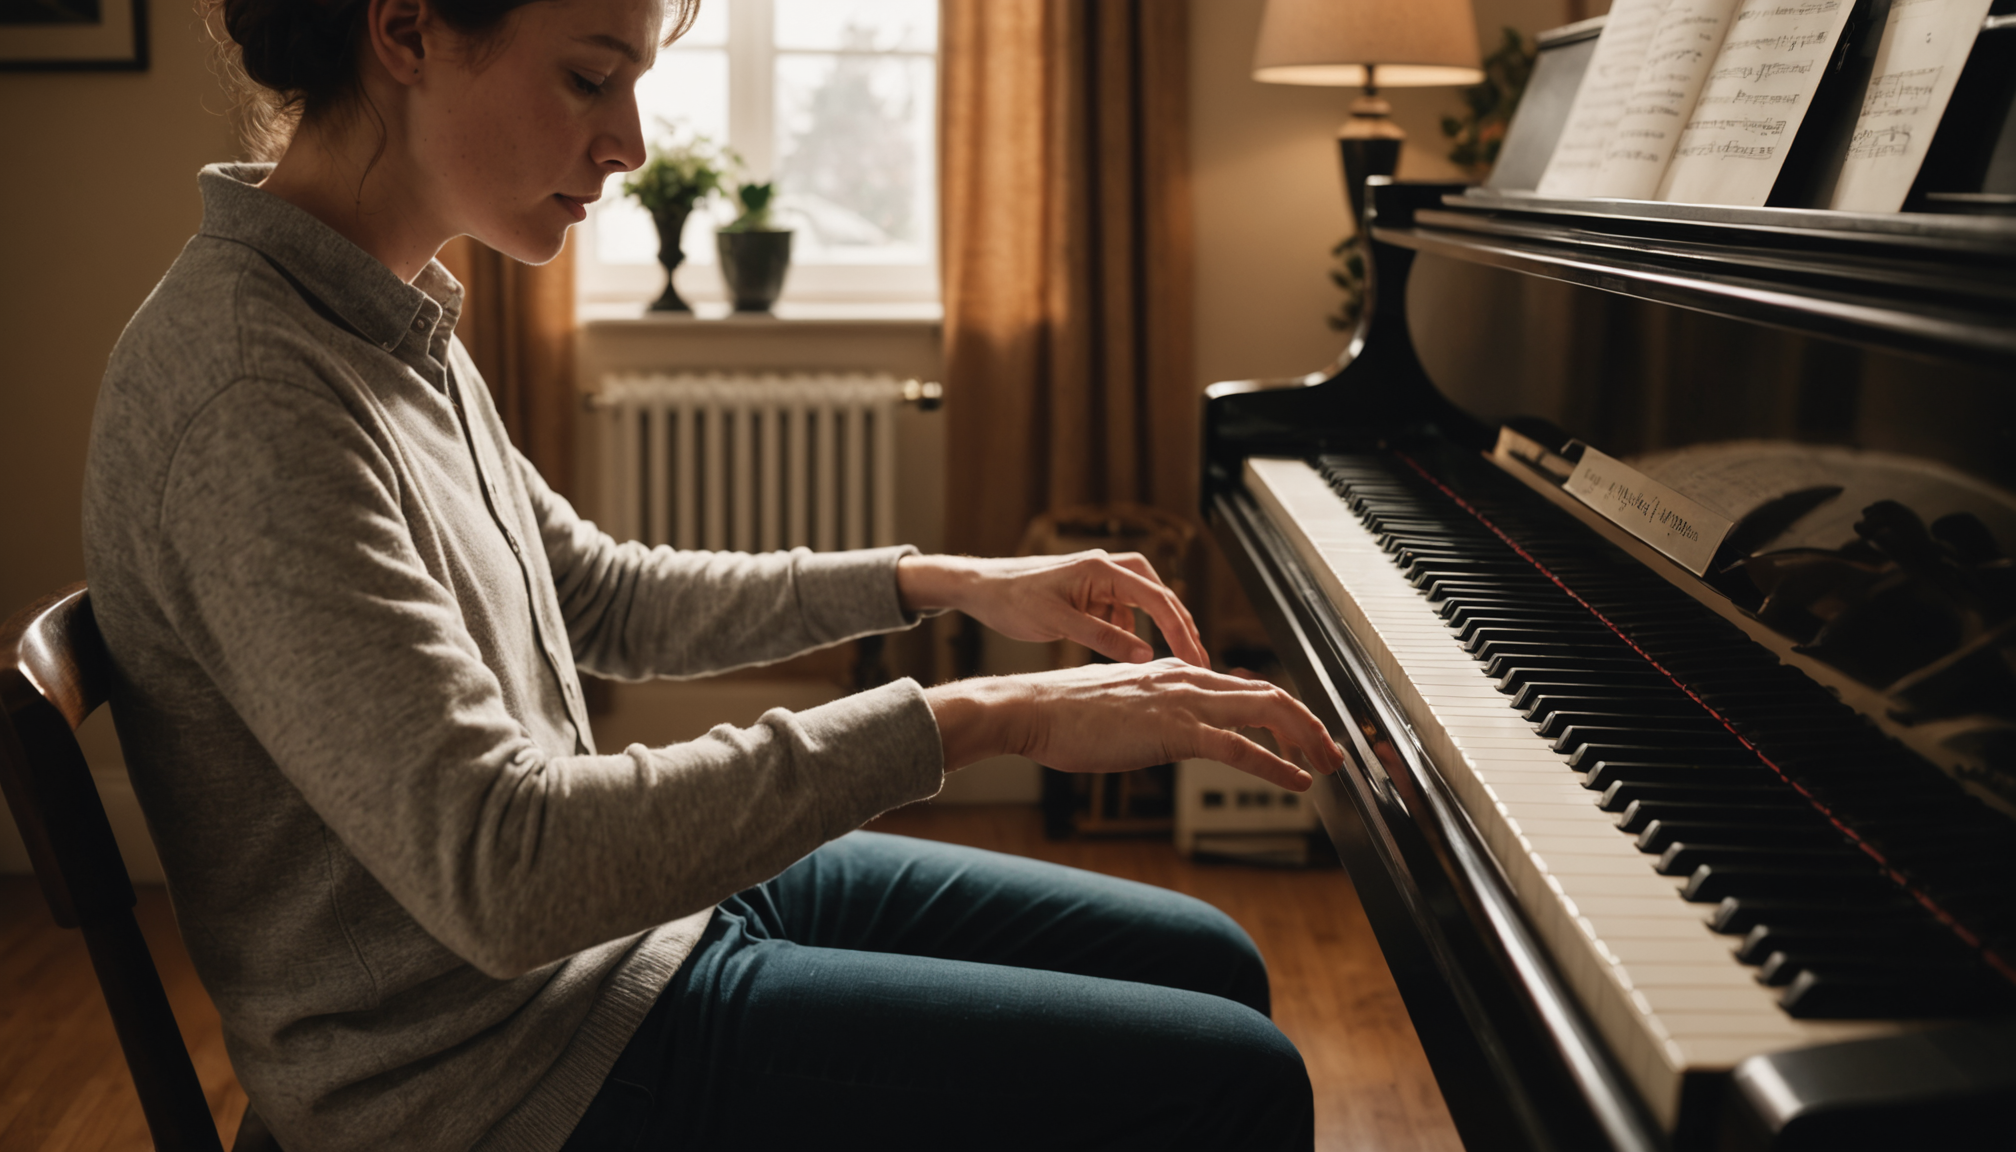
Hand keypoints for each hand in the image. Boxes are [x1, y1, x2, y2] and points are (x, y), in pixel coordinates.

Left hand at [897, 551, 1207, 665]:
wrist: (981, 588)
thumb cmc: (1012, 599)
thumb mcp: (1058, 624)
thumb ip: (1103, 639)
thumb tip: (1145, 656)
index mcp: (1103, 569)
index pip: (1158, 598)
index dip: (1181, 630)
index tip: (1197, 658)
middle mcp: (1107, 568)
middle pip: (1160, 597)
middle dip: (1180, 629)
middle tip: (1198, 661)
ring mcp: (1100, 580)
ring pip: (1143, 605)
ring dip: (1157, 631)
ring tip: (1170, 664)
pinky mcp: (1091, 593)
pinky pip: (1123, 613)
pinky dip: (1130, 633)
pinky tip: (1130, 656)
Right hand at [925, 659, 1344, 791]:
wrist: (1030, 709)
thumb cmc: (1063, 715)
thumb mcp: (1120, 708)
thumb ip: (1154, 715)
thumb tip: (1171, 732)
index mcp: (1174, 673)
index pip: (1245, 686)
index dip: (1282, 710)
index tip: (1301, 735)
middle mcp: (1186, 679)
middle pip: (1268, 694)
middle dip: (1307, 723)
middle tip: (1330, 752)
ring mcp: (1182, 702)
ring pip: (1265, 712)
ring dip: (1304, 740)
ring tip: (1326, 765)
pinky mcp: (1173, 730)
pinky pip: (1238, 748)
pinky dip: (1274, 765)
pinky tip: (1296, 782)